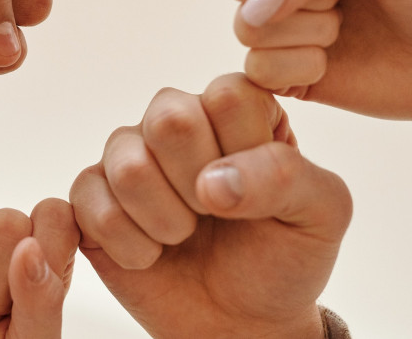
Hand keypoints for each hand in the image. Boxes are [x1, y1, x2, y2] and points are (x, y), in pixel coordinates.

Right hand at [70, 73, 350, 338]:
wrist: (242, 324)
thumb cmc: (283, 259)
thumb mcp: (322, 213)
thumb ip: (285, 175)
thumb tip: (212, 183)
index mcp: (233, 107)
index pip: (227, 95)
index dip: (243, 153)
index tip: (257, 194)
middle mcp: (175, 118)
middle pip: (169, 117)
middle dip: (198, 187)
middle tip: (214, 217)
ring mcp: (127, 154)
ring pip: (127, 165)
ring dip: (165, 221)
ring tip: (183, 237)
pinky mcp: (90, 194)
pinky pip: (90, 204)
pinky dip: (130, 246)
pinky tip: (151, 254)